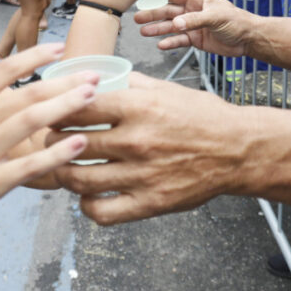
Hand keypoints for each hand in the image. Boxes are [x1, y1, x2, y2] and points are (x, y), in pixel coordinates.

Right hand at [0, 45, 93, 242]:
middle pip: (28, 93)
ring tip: (93, 97)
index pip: (4, 69)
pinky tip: (79, 144)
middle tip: (95, 74)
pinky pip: (28, 165)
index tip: (61, 47)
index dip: (35, 56)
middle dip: (66, 81)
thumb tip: (4, 93)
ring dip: (67, 106)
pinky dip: (56, 153)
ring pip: (32, 121)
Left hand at [53, 73, 238, 224]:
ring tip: (64, 168)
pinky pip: (102, 212)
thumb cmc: (204, 116)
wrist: (238, 150)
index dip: (58, 109)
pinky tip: (89, 196)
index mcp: (138, 107)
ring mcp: (142, 174)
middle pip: (71, 143)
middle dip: (53, 141)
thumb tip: (98, 78)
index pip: (77, 107)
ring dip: (64, 174)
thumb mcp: (168, 89)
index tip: (54, 112)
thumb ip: (130, 83)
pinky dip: (87, 206)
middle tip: (52, 140)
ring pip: (79, 180)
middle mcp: (136, 140)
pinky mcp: (150, 203)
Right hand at [134, 0, 248, 56]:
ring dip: (157, 29)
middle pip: (168, 12)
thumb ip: (195, 20)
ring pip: (171, 26)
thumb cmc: (236, 20)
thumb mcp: (216, 17)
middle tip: (137, 18)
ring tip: (143, 32)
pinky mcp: (195, 39)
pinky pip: (179, 40)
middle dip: (153, 15)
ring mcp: (192, 25)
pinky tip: (160, 45)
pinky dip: (170, 42)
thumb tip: (176, 24)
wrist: (247, 39)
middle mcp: (192, 10)